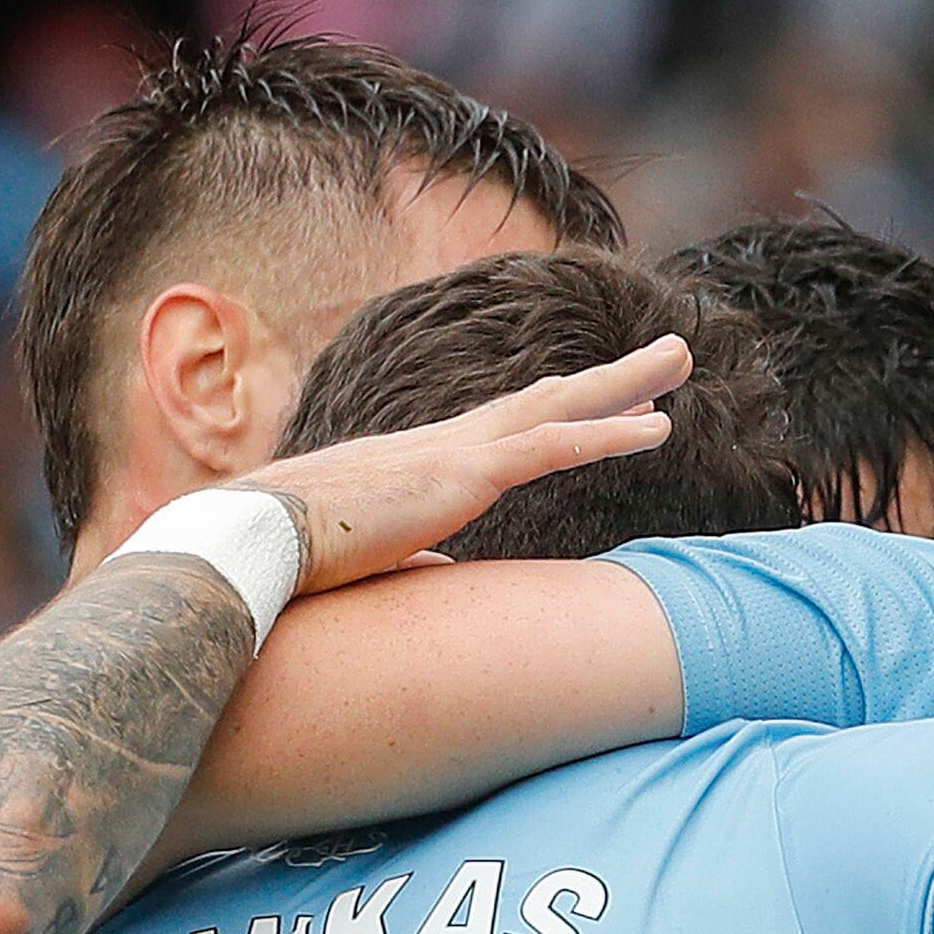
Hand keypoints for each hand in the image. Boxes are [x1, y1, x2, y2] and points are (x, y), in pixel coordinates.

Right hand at [244, 334, 686, 596]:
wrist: (249, 543)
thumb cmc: (289, 560)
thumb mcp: (365, 561)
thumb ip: (412, 562)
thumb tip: (442, 578)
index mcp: (422, 464)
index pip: (508, 430)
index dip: (564, 412)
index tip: (614, 403)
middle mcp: (444, 444)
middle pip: (545, 398)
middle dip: (613, 378)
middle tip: (672, 355)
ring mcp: (455, 454)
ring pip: (560, 406)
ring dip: (629, 383)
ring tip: (684, 359)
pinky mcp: (461, 478)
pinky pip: (552, 448)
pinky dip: (609, 435)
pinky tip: (659, 429)